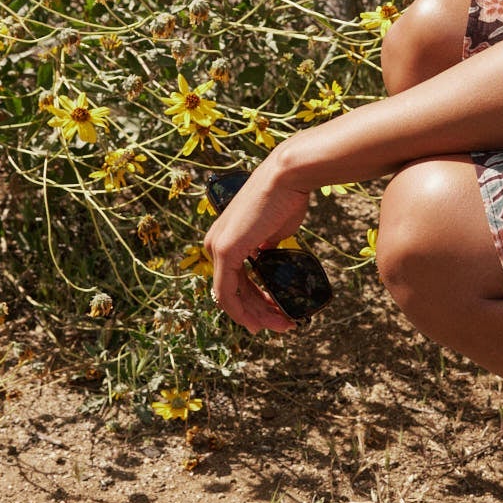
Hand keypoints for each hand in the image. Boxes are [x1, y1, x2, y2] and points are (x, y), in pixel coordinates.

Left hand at [205, 157, 313, 333]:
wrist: (288, 177)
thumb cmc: (287, 198)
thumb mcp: (274, 230)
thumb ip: (266, 248)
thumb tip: (268, 258)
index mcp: (225, 238)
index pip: (235, 280)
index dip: (253, 302)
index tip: (273, 315)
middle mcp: (214, 243)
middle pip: (233, 292)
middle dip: (258, 313)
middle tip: (282, 325)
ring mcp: (217, 248)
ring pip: (230, 297)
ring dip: (256, 315)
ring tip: (282, 325)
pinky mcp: (225, 251)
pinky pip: (228, 293)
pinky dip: (244, 311)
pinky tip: (263, 320)